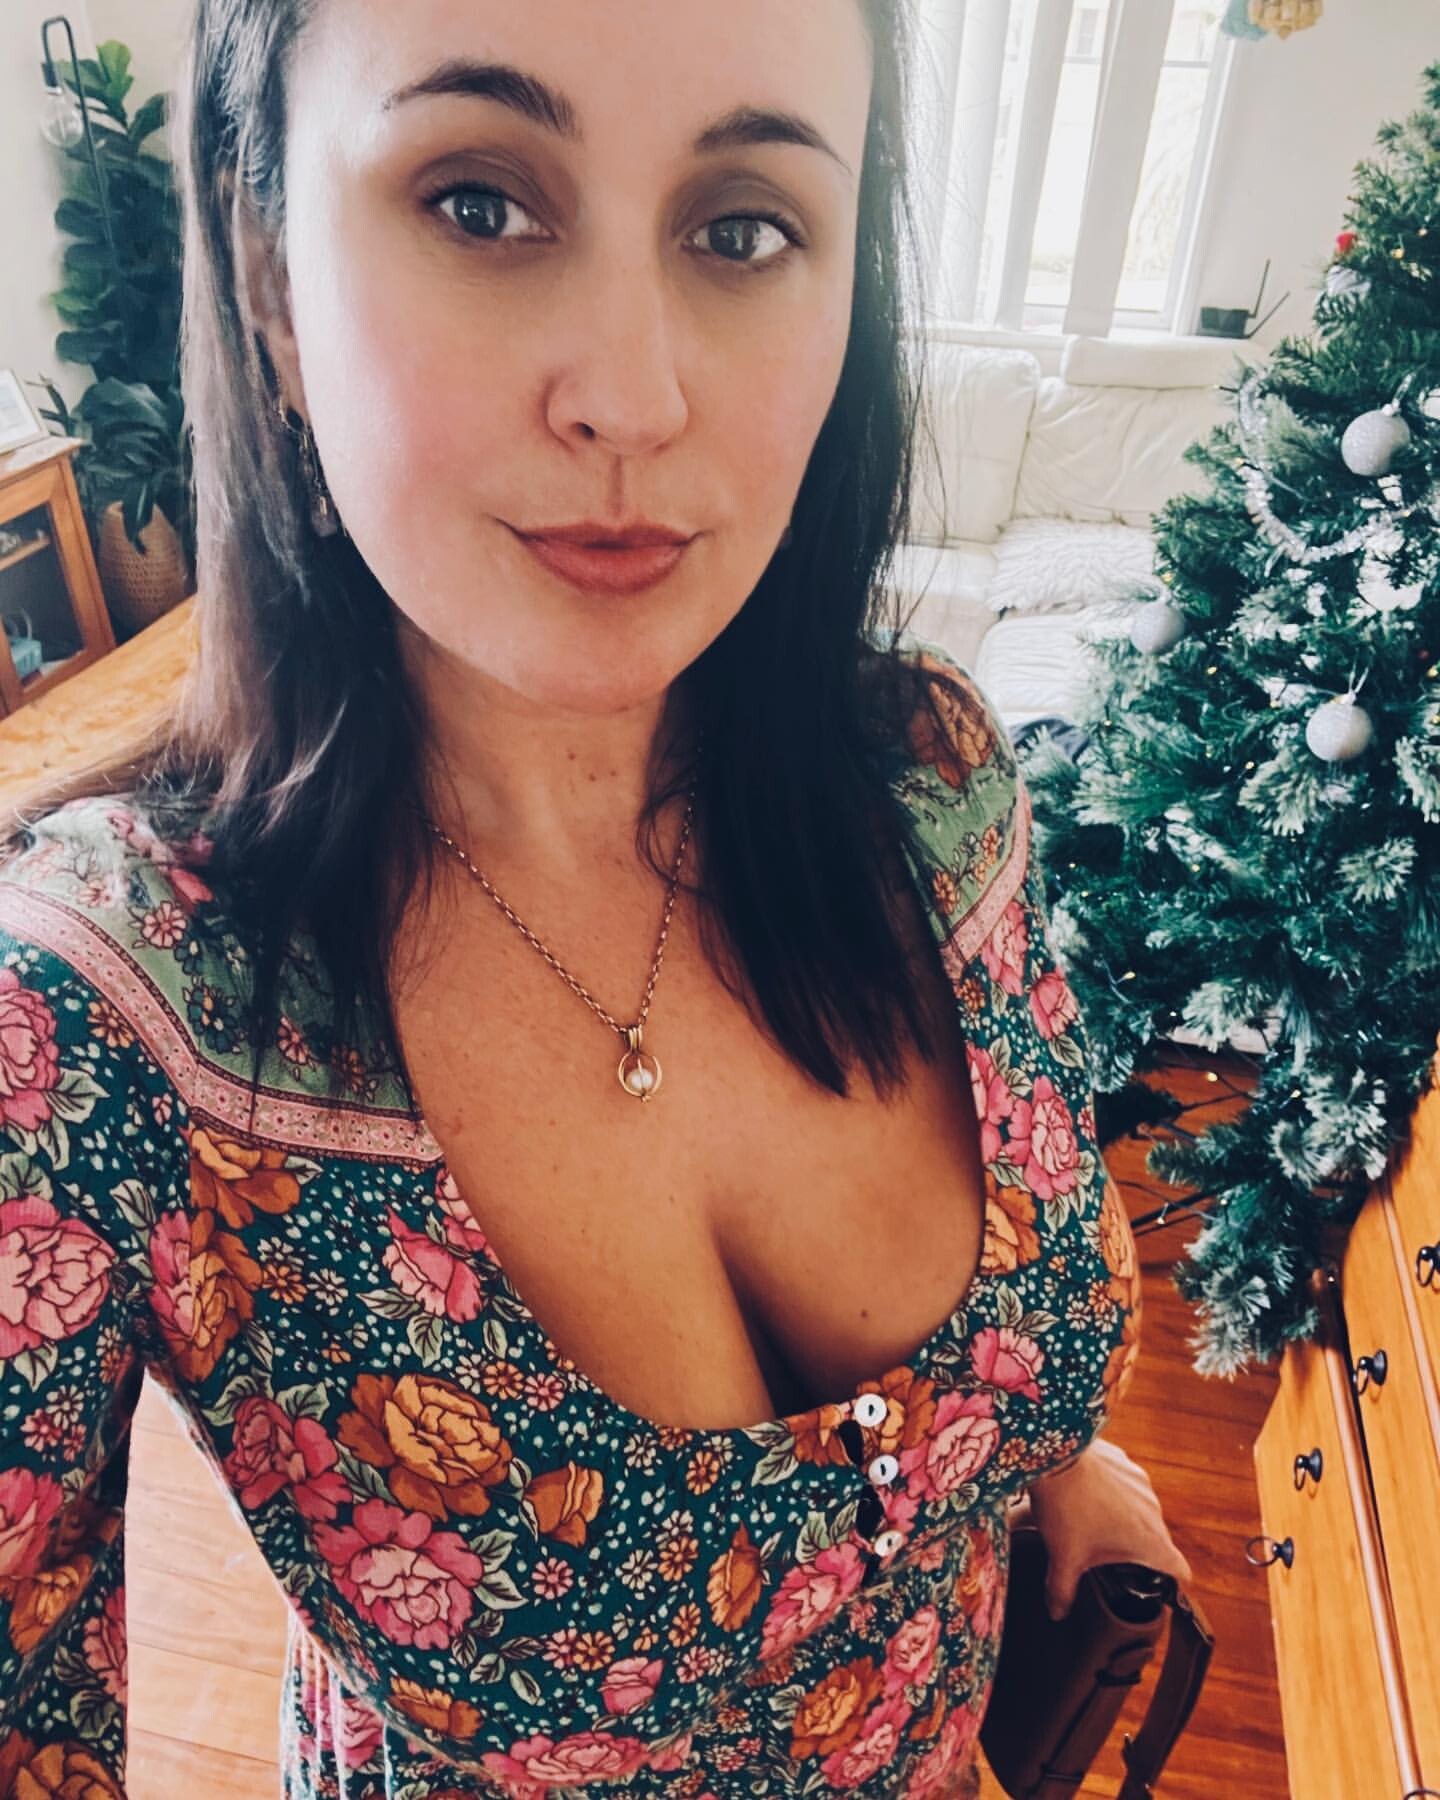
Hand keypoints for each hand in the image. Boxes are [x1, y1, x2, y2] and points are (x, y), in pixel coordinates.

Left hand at [1011, 1438, 1192, 1620]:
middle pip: (1154, 1539)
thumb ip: (1062, 1591)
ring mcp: (1141, 1483)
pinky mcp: (1125, 1462)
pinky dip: (1112, 1491)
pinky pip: (1125, 1484)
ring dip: (1122, 1518)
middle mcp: (1153, 1510)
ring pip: (1139, 1509)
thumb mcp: (1064, 1558)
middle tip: (1108, 1556)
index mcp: (1149, 1540)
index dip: (1174, 1582)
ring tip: (1091, 1522)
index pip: (1178, 1569)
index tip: (1164, 1586)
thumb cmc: (1066, 1508)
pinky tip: (1086, 1494)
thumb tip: (1057, 1612)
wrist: (1055, 1453)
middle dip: (1133, 1549)